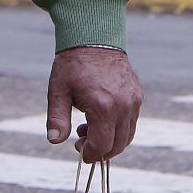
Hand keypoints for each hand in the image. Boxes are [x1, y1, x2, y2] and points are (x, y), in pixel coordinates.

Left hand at [46, 46, 142, 162]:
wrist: (93, 37)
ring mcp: (133, 101)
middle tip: (81, 143)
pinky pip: (132, 121)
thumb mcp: (58, 90)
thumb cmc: (72, 64)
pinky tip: (101, 118)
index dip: (90, 154)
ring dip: (111, 140)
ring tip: (88, 128)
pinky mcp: (138, 95)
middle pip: (118, 144)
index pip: (102, 145)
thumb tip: (54, 141)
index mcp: (103, 106)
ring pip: (128, 135)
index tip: (80, 153)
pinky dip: (119, 128)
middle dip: (100, 151)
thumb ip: (57, 118)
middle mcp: (123, 106)